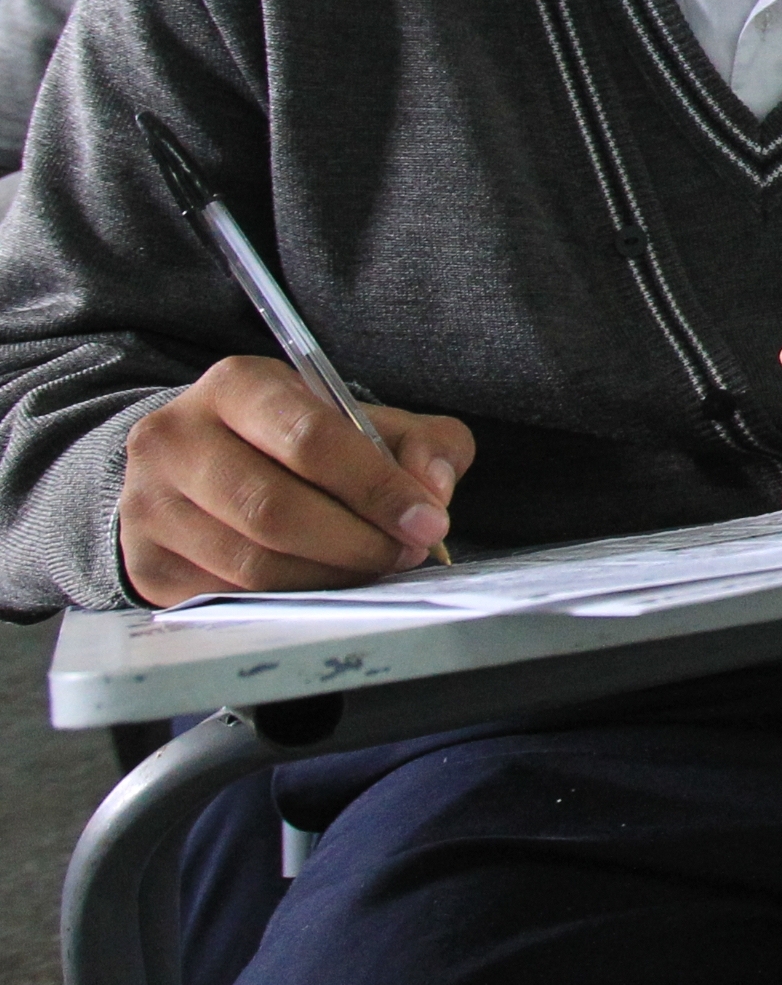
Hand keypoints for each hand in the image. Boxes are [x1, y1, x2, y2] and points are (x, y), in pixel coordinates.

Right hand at [117, 357, 471, 605]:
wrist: (201, 462)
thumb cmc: (297, 439)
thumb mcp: (363, 420)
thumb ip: (420, 444)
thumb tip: (432, 490)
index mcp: (237, 385)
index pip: (311, 439)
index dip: (377, 487)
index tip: (427, 520)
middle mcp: (176, 439)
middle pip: (276, 509)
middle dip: (357, 541)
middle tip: (404, 553)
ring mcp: (150, 504)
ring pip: (252, 563)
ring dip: (329, 576)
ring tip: (372, 567)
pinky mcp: (146, 562)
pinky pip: (228, 597)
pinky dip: (289, 598)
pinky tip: (322, 584)